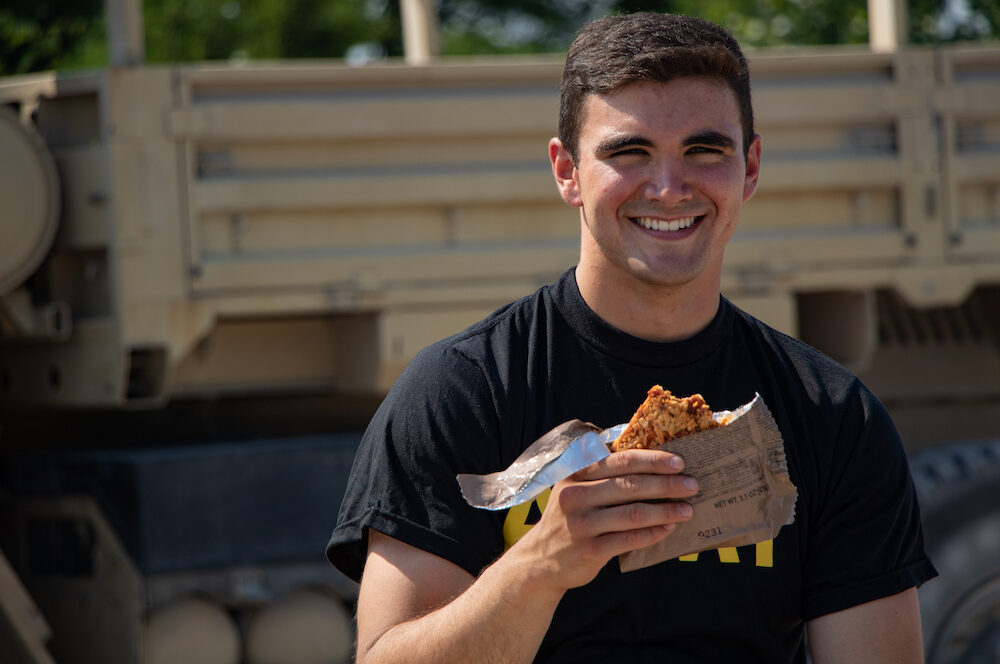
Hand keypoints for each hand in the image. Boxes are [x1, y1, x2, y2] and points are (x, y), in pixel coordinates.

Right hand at [510, 448, 697, 591]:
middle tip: (692, 485)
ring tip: (687, 510)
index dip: (653, 459)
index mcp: (575, 472)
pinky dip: (653, 533)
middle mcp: (575, 494)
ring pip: (633, 513)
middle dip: (667, 484)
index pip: (621, 460)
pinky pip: (629, 539)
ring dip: (665, 510)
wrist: (540, 560)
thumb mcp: (575, 487)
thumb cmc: (570, 517)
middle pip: (631, 485)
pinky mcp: (589, 550)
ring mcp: (581, 523)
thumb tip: (652, 459)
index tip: (679, 462)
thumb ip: (603, 471)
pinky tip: (668, 529)